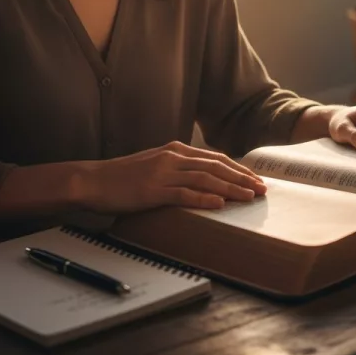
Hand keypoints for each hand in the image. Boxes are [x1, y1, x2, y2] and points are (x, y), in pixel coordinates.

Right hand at [84, 141, 266, 212]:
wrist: (94, 180)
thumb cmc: (124, 176)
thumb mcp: (155, 165)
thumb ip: (177, 167)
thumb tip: (202, 178)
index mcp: (175, 149)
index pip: (215, 158)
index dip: (238, 168)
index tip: (255, 178)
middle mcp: (173, 157)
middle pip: (216, 166)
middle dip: (242, 177)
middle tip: (261, 188)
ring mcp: (163, 172)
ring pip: (205, 179)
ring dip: (230, 188)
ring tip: (249, 197)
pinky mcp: (153, 189)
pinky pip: (184, 194)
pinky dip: (204, 199)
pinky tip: (219, 204)